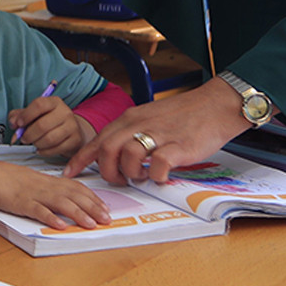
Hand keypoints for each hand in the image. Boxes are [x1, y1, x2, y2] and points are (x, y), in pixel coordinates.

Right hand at [0, 156, 109, 229]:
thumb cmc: (6, 178)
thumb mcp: (31, 180)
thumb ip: (47, 188)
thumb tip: (62, 198)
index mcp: (48, 180)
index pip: (76, 187)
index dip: (93, 197)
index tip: (105, 207)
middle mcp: (45, 186)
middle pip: (74, 195)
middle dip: (93, 207)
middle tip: (107, 218)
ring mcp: (33, 194)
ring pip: (61, 203)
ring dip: (78, 214)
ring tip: (91, 224)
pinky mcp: (21, 203)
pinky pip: (38, 210)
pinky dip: (50, 217)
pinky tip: (61, 225)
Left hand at [8, 96, 94, 156]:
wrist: (73, 131)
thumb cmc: (49, 121)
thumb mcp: (34, 114)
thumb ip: (19, 116)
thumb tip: (13, 122)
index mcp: (54, 102)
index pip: (39, 104)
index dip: (26, 115)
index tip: (18, 124)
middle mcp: (65, 112)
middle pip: (42, 125)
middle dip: (28, 135)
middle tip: (24, 139)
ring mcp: (72, 126)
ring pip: (49, 139)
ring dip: (36, 144)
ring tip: (34, 143)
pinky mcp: (75, 140)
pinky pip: (55, 149)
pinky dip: (44, 151)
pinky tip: (41, 149)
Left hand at [62, 78, 251, 184]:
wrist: (216, 105)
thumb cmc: (183, 115)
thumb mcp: (148, 118)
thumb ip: (130, 134)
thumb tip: (115, 156)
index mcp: (129, 119)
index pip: (97, 140)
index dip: (80, 159)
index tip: (69, 173)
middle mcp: (139, 125)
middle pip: (106, 150)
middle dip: (107, 172)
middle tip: (120, 180)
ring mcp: (158, 135)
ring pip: (128, 156)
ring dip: (131, 174)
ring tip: (142, 177)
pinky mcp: (178, 146)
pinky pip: (158, 165)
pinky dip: (156, 176)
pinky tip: (161, 176)